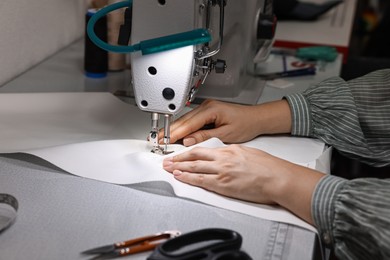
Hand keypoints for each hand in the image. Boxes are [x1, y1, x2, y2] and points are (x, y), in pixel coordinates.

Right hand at [160, 99, 291, 145]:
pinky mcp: (206, 112)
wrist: (256, 118)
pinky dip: (182, 127)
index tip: (165, 140)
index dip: (175, 133)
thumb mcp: (226, 133)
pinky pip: (191, 120)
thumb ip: (205, 136)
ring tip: (162, 137)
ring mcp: (206, 108)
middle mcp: (206, 106)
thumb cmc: (246, 124)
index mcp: (211, 110)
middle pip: (183, 120)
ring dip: (174, 129)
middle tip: (157, 139)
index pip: (188, 124)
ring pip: (185, 120)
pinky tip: (175, 133)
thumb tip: (188, 141)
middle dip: (169, 130)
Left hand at [163, 144, 323, 223]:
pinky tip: (180, 177)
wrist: (277, 177)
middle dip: (178, 158)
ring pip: (194, 167)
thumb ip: (232, 154)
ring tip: (168, 168)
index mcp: (228, 150)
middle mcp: (222, 159)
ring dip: (178, 168)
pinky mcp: (223, 185)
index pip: (202, 149)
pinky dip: (188, 178)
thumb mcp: (247, 152)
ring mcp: (222, 171)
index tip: (180, 154)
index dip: (188, 151)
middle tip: (166, 160)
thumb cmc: (268, 166)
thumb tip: (222, 156)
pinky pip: (201, 180)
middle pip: (194, 156)